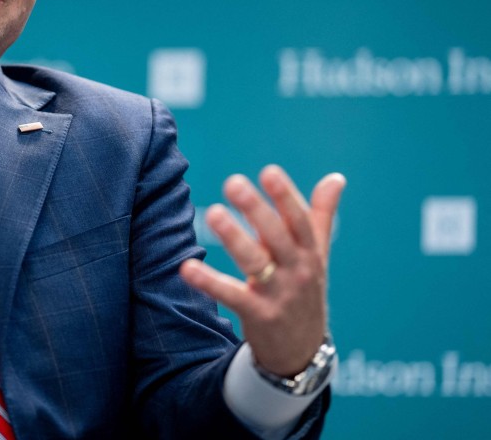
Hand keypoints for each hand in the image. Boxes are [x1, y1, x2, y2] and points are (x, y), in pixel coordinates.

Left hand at [179, 165, 345, 375]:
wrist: (302, 351)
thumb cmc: (304, 291)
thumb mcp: (317, 255)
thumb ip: (320, 215)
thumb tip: (336, 177)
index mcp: (310, 253)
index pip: (300, 221)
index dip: (286, 197)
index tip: (269, 172)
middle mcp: (297, 271)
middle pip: (277, 236)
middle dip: (257, 210)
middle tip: (233, 182)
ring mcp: (279, 294)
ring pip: (256, 262)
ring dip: (235, 238)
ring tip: (214, 213)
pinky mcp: (258, 315)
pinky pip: (232, 296)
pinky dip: (209, 282)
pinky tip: (186, 267)